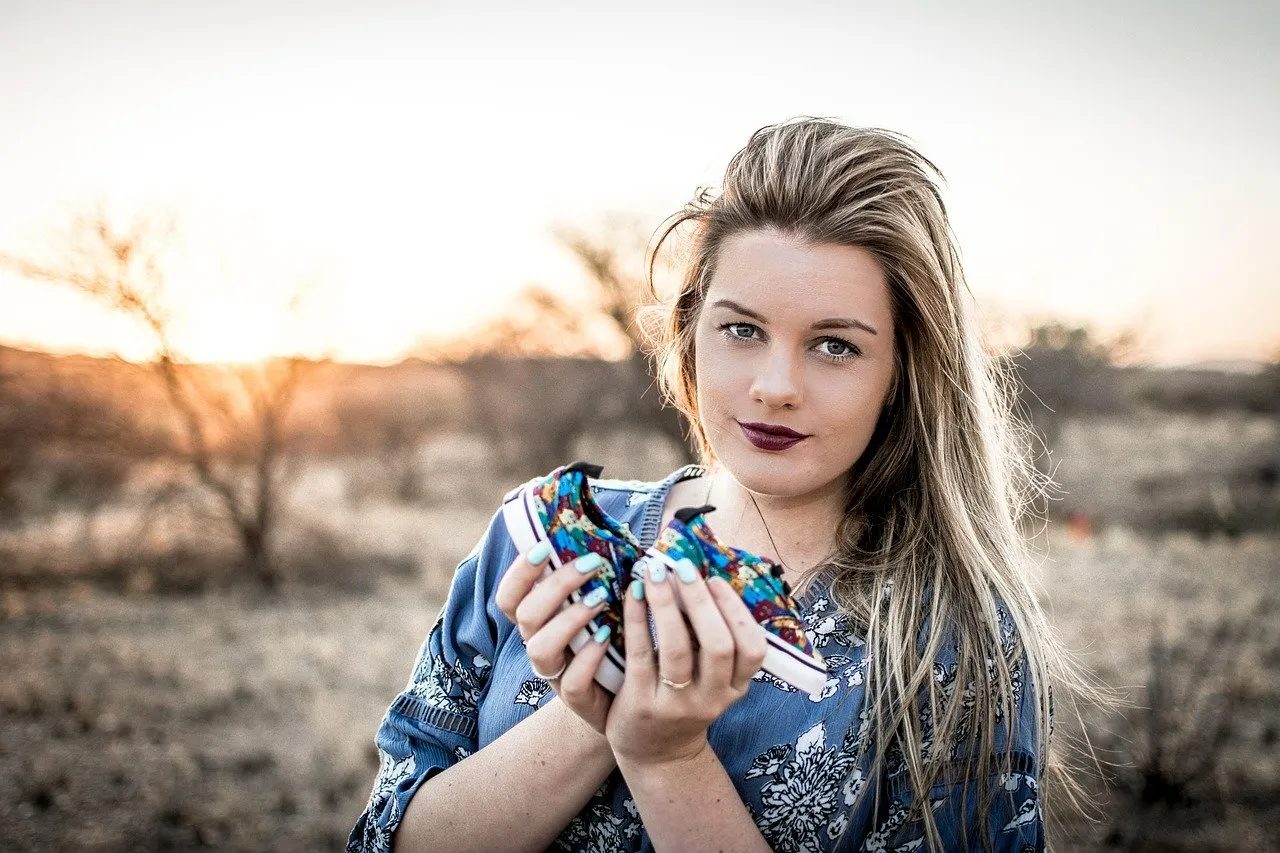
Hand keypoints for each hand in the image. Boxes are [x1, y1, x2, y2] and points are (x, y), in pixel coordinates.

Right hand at [494, 543, 616, 733]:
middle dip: (555, 586)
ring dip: (569, 619)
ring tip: (601, 598)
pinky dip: (588, 656)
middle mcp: (538, 644)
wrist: (634, 689)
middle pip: (524, 615)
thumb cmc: (617, 631)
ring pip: (539, 649)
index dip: (520, 572)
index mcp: (538, 619)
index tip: (544, 547)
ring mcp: (555, 674)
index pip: (509, 596)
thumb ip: (596, 568)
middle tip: (592, 564)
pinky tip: (607, 636)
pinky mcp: (577, 699)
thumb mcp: (604, 596)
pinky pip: (571, 683)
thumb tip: (606, 523)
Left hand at [604, 559, 767, 767]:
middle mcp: (711, 699)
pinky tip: (632, 594)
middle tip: (685, 568)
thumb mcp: (712, 679)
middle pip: (718, 646)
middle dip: (701, 601)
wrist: (656, 755)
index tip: (716, 580)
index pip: (752, 650)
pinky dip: (637, 618)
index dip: (737, 612)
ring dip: (666, 604)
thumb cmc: (685, 700)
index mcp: (734, 688)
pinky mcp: (642, 704)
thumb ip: (713, 640)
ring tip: (655, 574)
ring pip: (677, 649)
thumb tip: (700, 579)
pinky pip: (640, 653)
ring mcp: (676, 705)